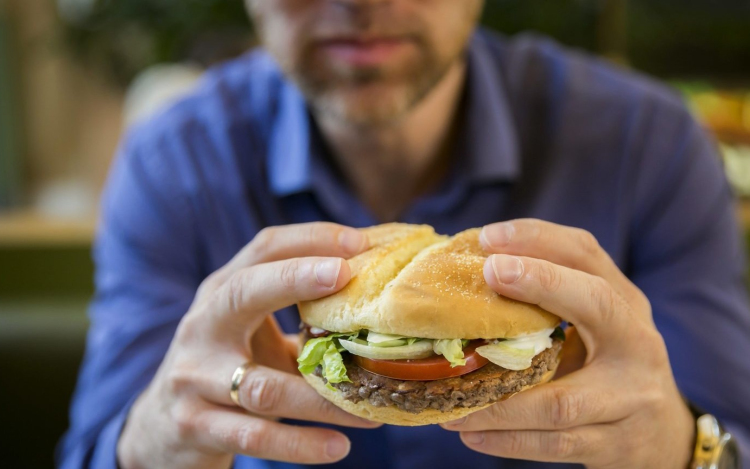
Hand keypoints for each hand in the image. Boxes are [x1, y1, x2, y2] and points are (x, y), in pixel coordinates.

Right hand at [117, 223, 379, 468]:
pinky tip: (338, 447)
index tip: (359, 241)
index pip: (263, 250)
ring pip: (261, 385)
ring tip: (370, 406)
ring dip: (321, 398)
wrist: (159, 429)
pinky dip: (300, 443)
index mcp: (222, 293)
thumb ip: (301, 318)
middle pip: (244, 291)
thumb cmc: (226, 369)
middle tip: (346, 274)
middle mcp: (202, 326)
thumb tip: (380, 299)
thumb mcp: (253, 333)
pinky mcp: (194, 425)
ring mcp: (193, 377)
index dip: (309, 239)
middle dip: (294, 277)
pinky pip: (254, 434)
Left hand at [441, 219, 694, 468]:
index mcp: (625, 303)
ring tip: (448, 396)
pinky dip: (508, 440)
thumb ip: (550, 301)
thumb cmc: (610, 365)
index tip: (488, 237)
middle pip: (598, 304)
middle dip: (544, 282)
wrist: (663, 436)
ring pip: (562, 399)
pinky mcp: (617, 446)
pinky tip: (469, 432)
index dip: (539, 239)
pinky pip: (555, 445)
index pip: (587, 255)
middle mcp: (637, 342)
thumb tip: (467, 276)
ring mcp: (631, 398)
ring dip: (499, 400)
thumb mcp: (596, 325)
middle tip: (490, 273)